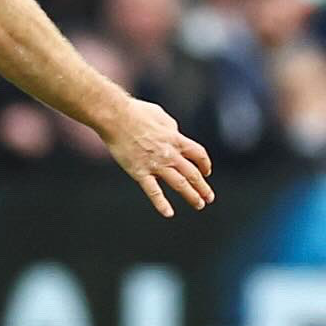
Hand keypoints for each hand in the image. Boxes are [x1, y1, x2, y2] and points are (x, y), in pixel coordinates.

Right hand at [102, 98, 214, 217]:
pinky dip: (161, 204)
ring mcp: (155, 164)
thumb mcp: (161, 116)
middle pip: (193, 173)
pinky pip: (153, 191)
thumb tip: (175, 133)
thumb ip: (171, 128)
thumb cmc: (136, 112)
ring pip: (179, 184)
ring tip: (199, 204)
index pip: (198, 154)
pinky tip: (168, 213)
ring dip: (191, 196)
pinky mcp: (139, 172)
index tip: (206, 172)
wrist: (116, 117)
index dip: (205, 164)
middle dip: (203, 187)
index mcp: (175, 139)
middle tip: (209, 197)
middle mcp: (169, 154)